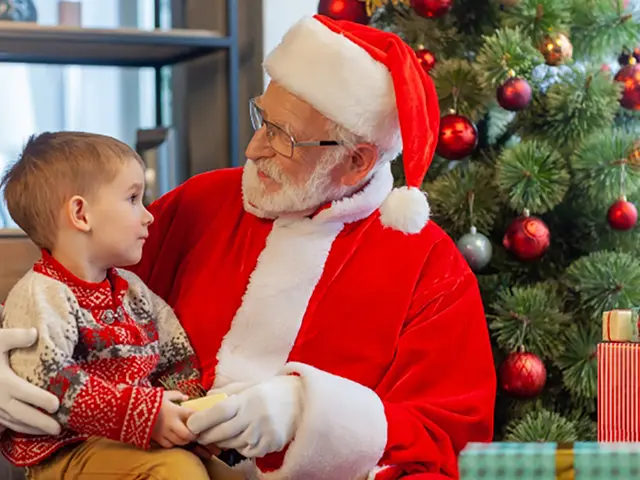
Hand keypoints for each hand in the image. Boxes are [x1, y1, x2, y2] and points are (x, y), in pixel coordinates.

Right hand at [0, 327, 60, 435]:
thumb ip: (14, 337)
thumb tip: (34, 333)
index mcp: (3, 382)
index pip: (24, 393)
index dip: (40, 400)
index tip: (56, 405)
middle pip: (21, 414)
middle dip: (40, 423)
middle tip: (59, 429)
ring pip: (14, 422)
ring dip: (32, 428)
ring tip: (51, 432)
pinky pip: (6, 423)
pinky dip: (20, 427)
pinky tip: (33, 429)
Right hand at [151, 390, 196, 447]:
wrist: (130, 409)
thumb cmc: (148, 399)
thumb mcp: (164, 394)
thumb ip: (176, 395)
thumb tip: (186, 397)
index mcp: (175, 411)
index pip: (193, 417)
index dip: (199, 419)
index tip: (200, 419)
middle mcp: (171, 423)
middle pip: (188, 435)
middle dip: (193, 435)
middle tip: (195, 432)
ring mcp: (164, 432)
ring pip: (179, 442)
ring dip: (185, 440)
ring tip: (186, 436)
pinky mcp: (156, 438)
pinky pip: (168, 445)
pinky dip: (174, 443)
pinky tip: (174, 439)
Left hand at [187, 375, 302, 458]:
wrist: (303, 400)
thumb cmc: (272, 390)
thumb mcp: (250, 385)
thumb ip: (227, 391)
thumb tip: (206, 398)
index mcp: (248, 399)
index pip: (219, 411)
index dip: (201, 420)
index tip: (191, 424)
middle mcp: (254, 416)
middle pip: (222, 432)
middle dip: (206, 436)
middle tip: (199, 435)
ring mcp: (263, 432)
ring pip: (232, 444)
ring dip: (222, 442)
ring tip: (222, 435)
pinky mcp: (270, 444)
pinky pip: (247, 451)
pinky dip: (241, 447)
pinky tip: (243, 438)